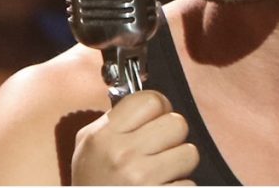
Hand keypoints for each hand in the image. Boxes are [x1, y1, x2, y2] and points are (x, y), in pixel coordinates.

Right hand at [71, 90, 199, 184]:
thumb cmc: (93, 183)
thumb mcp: (88, 147)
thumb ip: (116, 120)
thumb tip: (152, 102)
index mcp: (103, 136)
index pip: (152, 100)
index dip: (160, 109)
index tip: (155, 121)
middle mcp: (122, 155)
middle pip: (177, 123)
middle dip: (172, 137)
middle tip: (158, 151)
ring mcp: (141, 179)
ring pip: (189, 153)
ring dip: (179, 164)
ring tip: (160, 172)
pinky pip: (190, 183)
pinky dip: (180, 187)